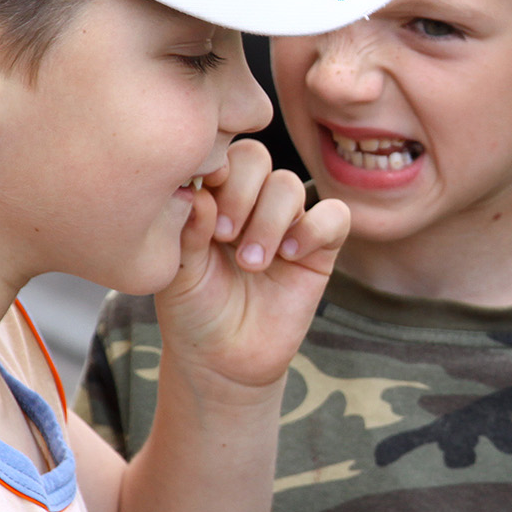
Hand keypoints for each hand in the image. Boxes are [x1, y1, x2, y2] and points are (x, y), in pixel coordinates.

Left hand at [154, 138, 348, 392]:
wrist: (223, 359)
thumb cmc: (193, 310)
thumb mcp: (177, 271)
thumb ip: (186, 230)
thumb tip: (199, 193)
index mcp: (211, 196)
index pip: (221, 153)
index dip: (215, 169)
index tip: (201, 202)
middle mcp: (249, 202)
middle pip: (258, 159)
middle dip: (241, 193)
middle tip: (224, 236)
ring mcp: (286, 223)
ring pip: (290, 186)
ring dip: (269, 220)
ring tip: (251, 263)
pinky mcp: (319, 249)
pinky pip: (335, 216)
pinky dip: (314, 228)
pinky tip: (290, 255)